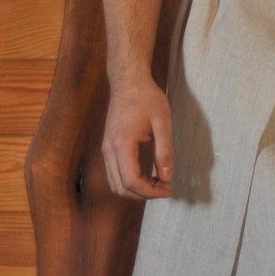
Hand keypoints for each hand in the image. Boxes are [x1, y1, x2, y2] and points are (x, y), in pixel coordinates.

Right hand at [102, 77, 173, 198]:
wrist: (128, 81)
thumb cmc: (146, 97)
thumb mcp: (162, 122)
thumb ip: (165, 151)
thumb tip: (167, 177)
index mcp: (122, 143)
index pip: (132, 181)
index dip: (151, 192)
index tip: (168, 189)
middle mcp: (109, 150)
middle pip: (121, 188)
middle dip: (144, 194)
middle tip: (165, 187)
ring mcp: (106, 149)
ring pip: (115, 184)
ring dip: (136, 190)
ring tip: (157, 182)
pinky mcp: (108, 147)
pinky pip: (114, 174)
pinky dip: (129, 181)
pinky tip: (147, 174)